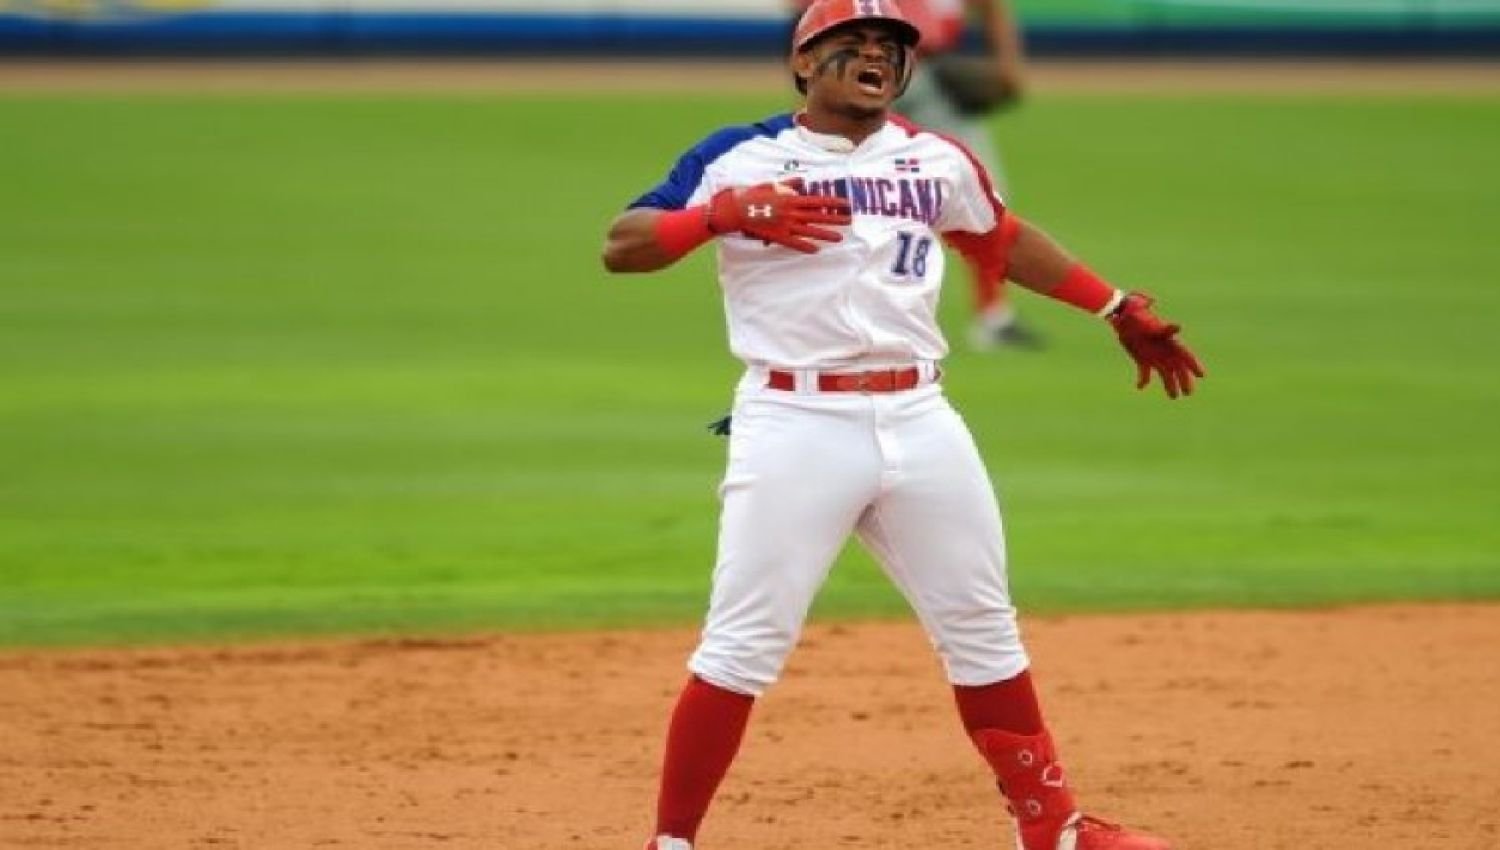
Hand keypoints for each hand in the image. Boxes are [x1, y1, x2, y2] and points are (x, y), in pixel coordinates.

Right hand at [707, 183, 851, 253]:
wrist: (737, 208)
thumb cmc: (755, 195)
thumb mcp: (773, 184)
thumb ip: (789, 184)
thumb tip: (801, 182)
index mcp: (791, 198)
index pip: (817, 200)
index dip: (833, 202)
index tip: (846, 203)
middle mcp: (791, 211)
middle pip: (818, 216)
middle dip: (835, 218)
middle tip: (849, 221)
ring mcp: (785, 225)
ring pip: (810, 231)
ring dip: (826, 234)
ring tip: (839, 238)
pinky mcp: (777, 236)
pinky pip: (794, 243)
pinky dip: (805, 247)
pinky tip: (816, 250)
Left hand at [1108, 292, 1204, 398]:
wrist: (1123, 317)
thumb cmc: (1139, 317)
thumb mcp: (1152, 324)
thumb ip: (1165, 328)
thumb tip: (1178, 327)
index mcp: (1170, 342)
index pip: (1186, 355)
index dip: (1194, 365)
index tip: (1202, 375)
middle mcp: (1165, 351)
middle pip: (1178, 368)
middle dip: (1184, 380)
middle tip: (1188, 393)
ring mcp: (1154, 356)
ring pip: (1165, 374)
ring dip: (1169, 385)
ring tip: (1174, 397)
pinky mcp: (1142, 360)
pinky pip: (1145, 373)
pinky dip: (1143, 380)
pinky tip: (1140, 387)